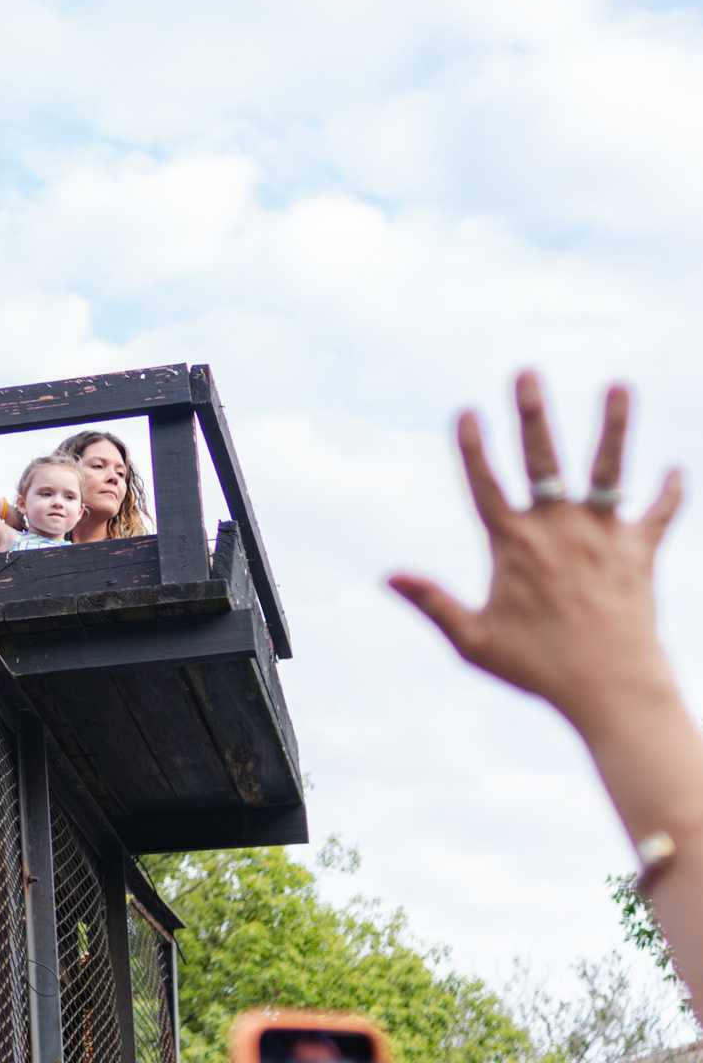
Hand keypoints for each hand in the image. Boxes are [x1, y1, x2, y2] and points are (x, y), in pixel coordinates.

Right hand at [389, 372, 682, 738]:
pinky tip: (673, 469)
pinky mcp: (640, 553)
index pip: (485, 483)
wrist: (613, 690)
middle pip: (542, 459)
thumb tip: (389, 576)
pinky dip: (668, 492)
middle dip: (532, 414)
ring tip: (618, 385)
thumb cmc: (538, 669)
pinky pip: (659, 514)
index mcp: (513, 544)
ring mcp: (604, 536)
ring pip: (610, 468)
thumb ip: (433, 602)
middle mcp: (558, 528)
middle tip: (526, 373)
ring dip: (614, 426)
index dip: (472, 446)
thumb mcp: (473, 641)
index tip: (467, 411)